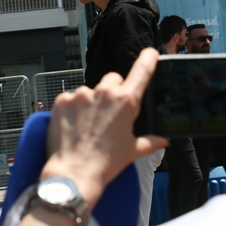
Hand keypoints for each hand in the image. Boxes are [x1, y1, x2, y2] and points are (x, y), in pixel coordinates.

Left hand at [40, 49, 166, 207]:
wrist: (74, 173)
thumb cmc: (106, 163)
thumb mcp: (133, 151)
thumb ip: (150, 141)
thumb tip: (163, 141)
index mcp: (126, 102)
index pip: (141, 71)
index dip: (147, 59)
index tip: (150, 53)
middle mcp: (104, 93)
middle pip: (112, 79)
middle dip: (113, 91)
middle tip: (109, 113)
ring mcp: (81, 95)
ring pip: (90, 90)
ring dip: (91, 101)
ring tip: (88, 125)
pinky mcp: (62, 100)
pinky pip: (70, 98)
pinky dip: (72, 108)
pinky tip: (73, 125)